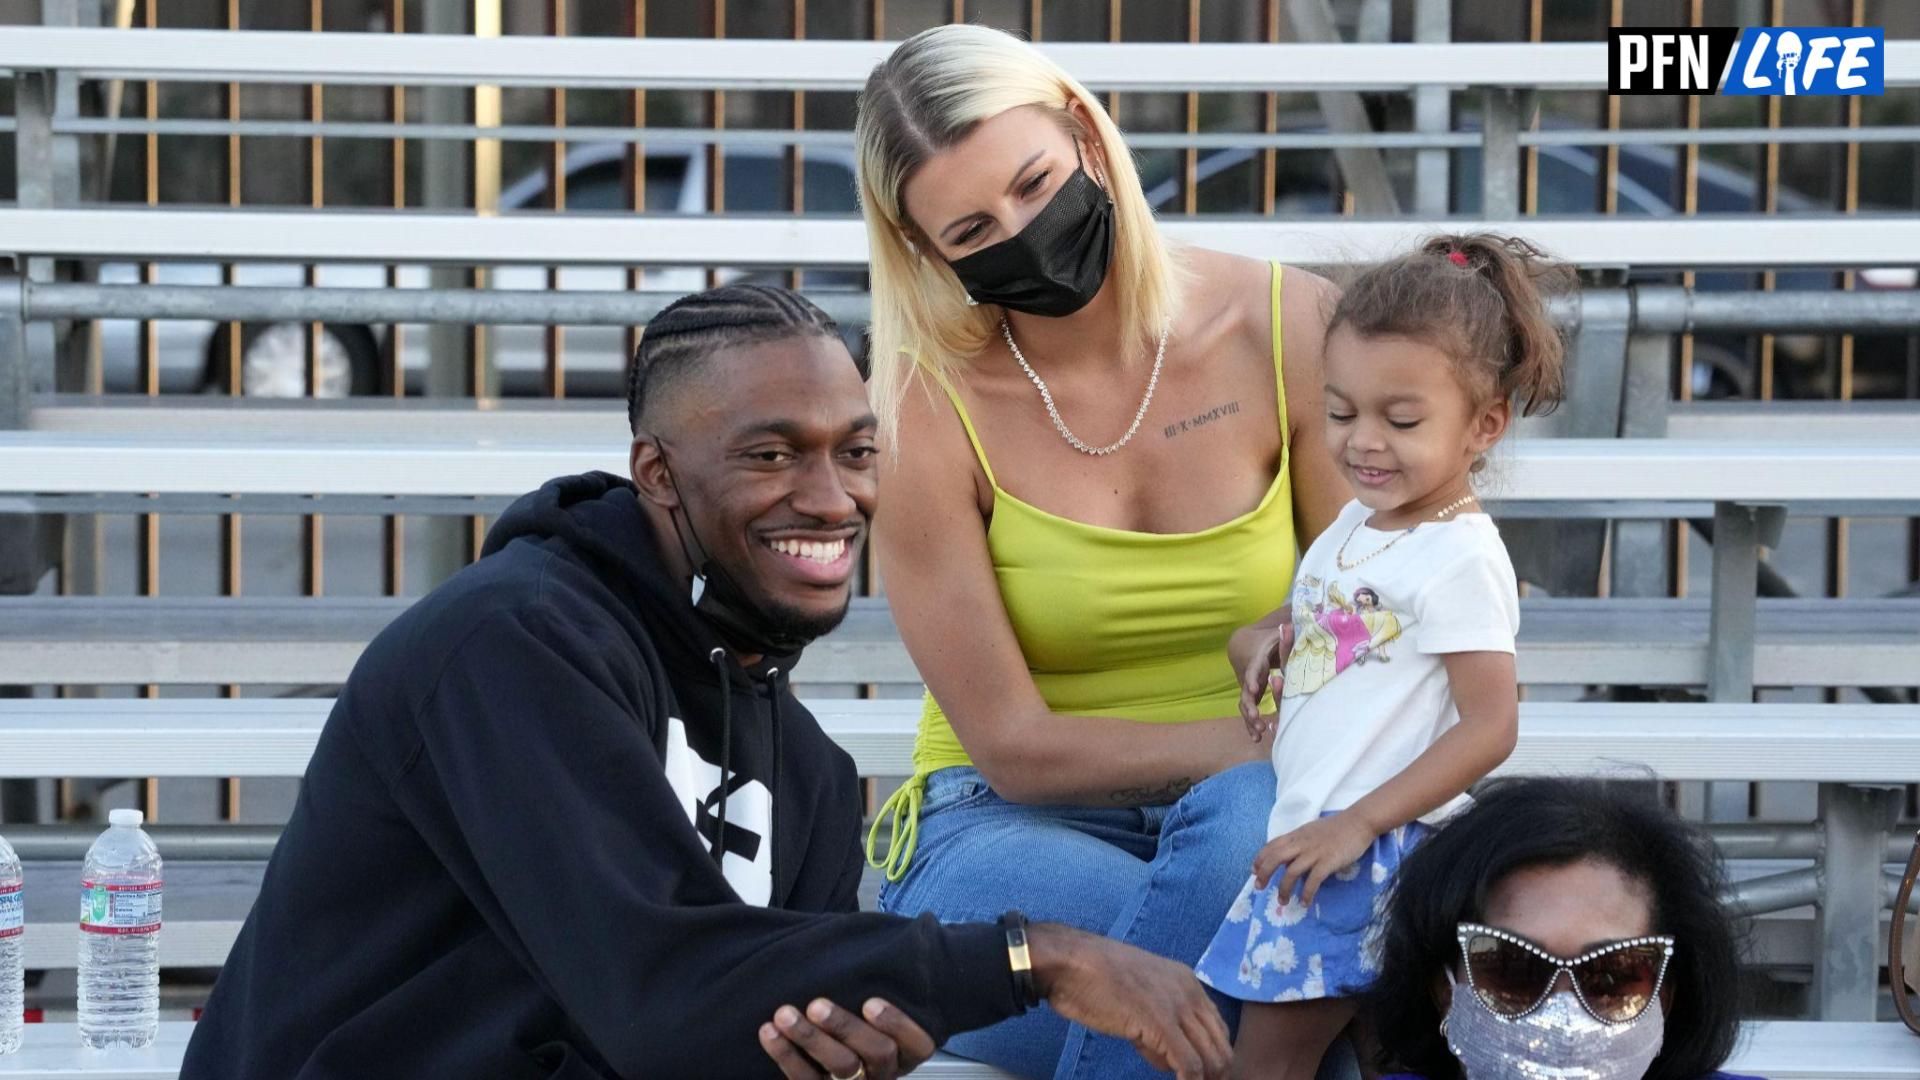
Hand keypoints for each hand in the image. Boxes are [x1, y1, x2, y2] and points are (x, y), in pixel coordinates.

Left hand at [759, 997, 934, 1079]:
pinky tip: (770, 1032)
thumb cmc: (859, 1018)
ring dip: (810, 1039)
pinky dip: (785, 1054)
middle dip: (846, 1027)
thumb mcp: (876, 1002)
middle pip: (877, 1053)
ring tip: (784, 1014)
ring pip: (841, 1067)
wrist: (832, 1052)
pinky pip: (804, 1078)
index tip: (871, 1002)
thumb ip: (878, 982)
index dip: (897, 1024)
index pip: (918, 1042)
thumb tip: (862, 939)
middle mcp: (885, 1070)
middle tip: (817, 1005)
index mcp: (906, 1050)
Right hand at [1029, 923, 1231, 1079]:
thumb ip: (1161, 1021)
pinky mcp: (1161, 1024)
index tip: (1197, 1075)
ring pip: (1212, 1058)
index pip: (1218, 1028)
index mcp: (1187, 982)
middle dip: (1211, 1074)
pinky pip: (1189, 1065)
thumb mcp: (1141, 995)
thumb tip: (1170, 1059)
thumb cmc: (1095, 978)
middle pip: (1221, 1046)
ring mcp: (1177, 1007)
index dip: (1211, 1056)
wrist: (1072, 962)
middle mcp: (1190, 992)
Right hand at [1230, 622, 1293, 739]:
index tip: (1253, 689)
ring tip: (1259, 732)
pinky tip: (1257, 739)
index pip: (1251, 672)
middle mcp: (1248, 678)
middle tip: (1256, 717)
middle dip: (1250, 706)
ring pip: (1245, 706)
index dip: (1251, 680)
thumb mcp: (1274, 637)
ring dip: (1250, 719)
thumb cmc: (1265, 642)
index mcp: (1255, 664)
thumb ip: (1283, 635)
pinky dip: (1251, 725)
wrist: (1243, 646)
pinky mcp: (1250, 697)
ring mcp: (1247, 689)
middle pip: (1245, 694)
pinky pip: (1248, 712)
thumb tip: (1288, 625)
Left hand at [1252, 811, 1376, 908]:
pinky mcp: (1328, 862)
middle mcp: (1301, 843)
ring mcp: (1314, 852)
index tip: (1254, 871)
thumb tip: (1288, 858)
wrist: (1359, 822)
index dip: (1260, 859)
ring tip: (1283, 902)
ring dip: (1284, 889)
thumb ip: (1299, 842)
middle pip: (1275, 858)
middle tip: (1259, 888)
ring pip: (1291, 872)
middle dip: (1264, 874)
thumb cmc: (1337, 827)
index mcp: (1297, 835)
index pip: (1272, 846)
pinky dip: (1307, 893)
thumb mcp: (1311, 831)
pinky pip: (1313, 880)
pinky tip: (1305, 902)